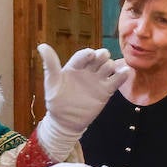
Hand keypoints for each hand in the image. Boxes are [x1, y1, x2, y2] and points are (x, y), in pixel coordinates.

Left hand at [35, 44, 131, 159]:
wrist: (66, 121)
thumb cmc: (56, 101)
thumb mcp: (52, 82)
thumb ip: (50, 65)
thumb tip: (42, 46)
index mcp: (74, 66)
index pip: (83, 56)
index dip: (87, 54)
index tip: (90, 54)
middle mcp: (87, 71)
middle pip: (99, 58)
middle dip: (102, 55)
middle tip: (102, 58)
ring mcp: (98, 80)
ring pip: (108, 67)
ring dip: (110, 65)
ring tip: (109, 69)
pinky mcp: (106, 91)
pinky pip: (116, 81)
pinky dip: (122, 75)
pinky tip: (125, 72)